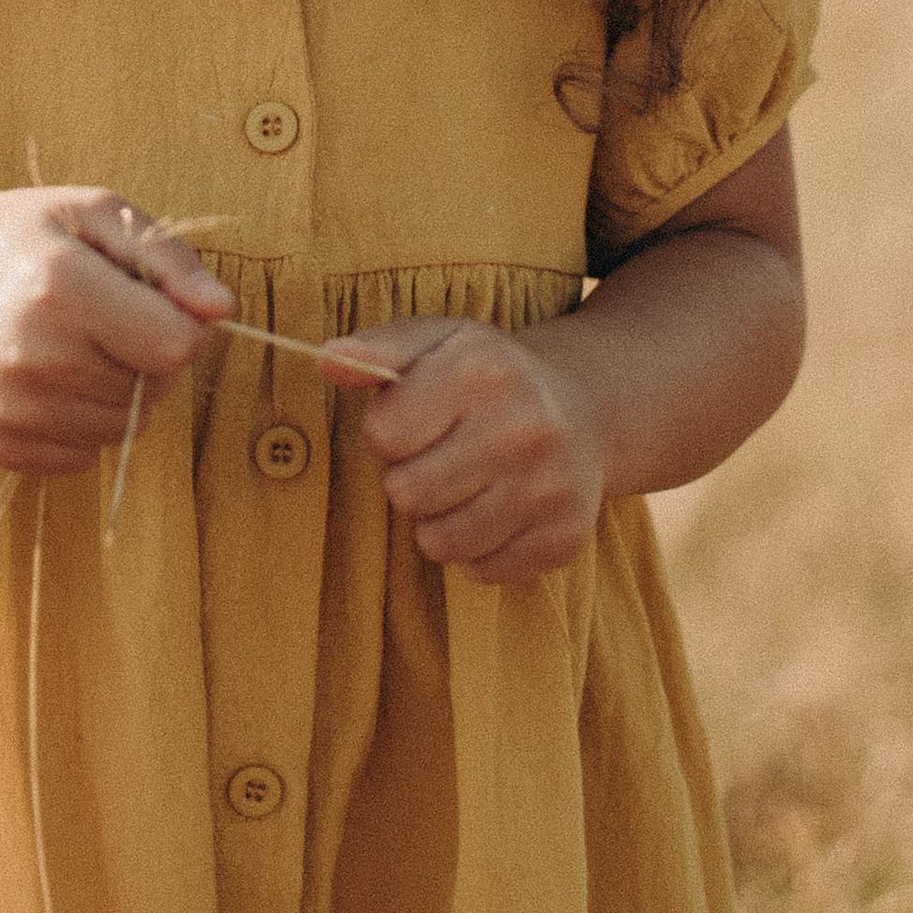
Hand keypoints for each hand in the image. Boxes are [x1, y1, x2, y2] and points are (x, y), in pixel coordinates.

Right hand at [0, 187, 234, 476]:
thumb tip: (223, 309)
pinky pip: (82, 455)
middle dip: (146, 356)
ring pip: (122, 428)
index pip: (176, 346)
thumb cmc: (19, 238)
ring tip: (73, 346)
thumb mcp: (93, 214)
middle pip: (153, 390)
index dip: (178, 324)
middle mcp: (31, 354)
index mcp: (59, 285)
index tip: (149, 301)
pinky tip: (45, 378)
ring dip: (117, 393)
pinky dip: (80, 422)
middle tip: (100, 317)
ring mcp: (9, 406)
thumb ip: (168, 258)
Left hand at [330, 319, 606, 585]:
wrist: (584, 411)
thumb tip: (328, 359)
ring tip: (466, 484)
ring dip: (440, 519)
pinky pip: (481, 570)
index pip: (385, 433)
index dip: (389, 429)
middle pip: (408, 493)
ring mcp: (551, 487)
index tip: (418, 419)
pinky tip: (498, 508)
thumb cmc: (488, 378)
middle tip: (441, 456)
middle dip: (410, 478)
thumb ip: (378, 349)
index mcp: (484, 368)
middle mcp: (525, 427)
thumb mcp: (437, 342)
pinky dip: (478, 548)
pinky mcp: (564, 537)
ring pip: (441, 543)